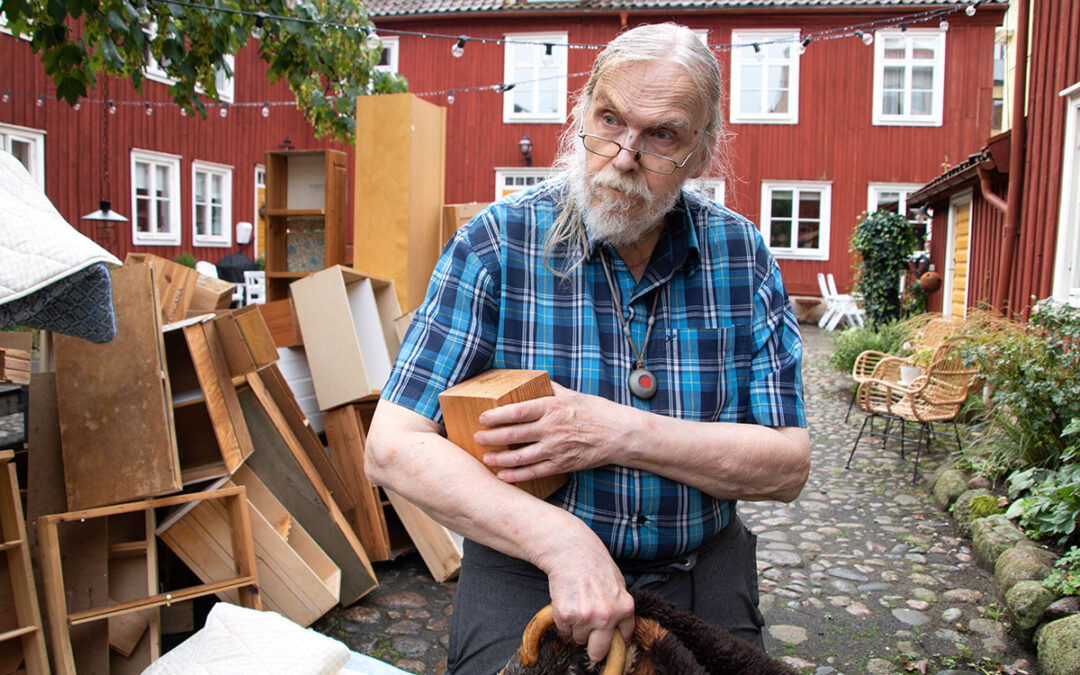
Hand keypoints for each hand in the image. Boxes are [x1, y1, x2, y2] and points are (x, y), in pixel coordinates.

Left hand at [473, 382, 634, 482]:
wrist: (619, 434)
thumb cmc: (596, 411)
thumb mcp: (571, 394)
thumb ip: (549, 389)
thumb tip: (531, 380)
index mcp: (552, 407)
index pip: (517, 411)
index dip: (497, 416)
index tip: (482, 417)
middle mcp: (552, 429)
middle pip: (514, 435)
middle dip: (491, 437)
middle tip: (477, 437)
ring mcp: (556, 449)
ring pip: (520, 457)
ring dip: (499, 459)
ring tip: (486, 458)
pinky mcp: (562, 465)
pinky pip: (534, 473)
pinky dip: (516, 476)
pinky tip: (503, 476)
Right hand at [541, 535, 635, 662]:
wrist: (571, 550)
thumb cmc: (595, 563)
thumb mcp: (618, 584)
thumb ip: (620, 607)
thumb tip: (620, 630)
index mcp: (625, 608)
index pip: (624, 637)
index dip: (615, 640)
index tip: (609, 640)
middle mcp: (607, 616)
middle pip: (599, 650)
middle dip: (594, 647)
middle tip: (589, 638)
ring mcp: (585, 617)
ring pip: (578, 638)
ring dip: (576, 628)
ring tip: (577, 604)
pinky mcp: (565, 615)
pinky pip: (564, 630)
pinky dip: (563, 620)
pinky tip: (567, 601)